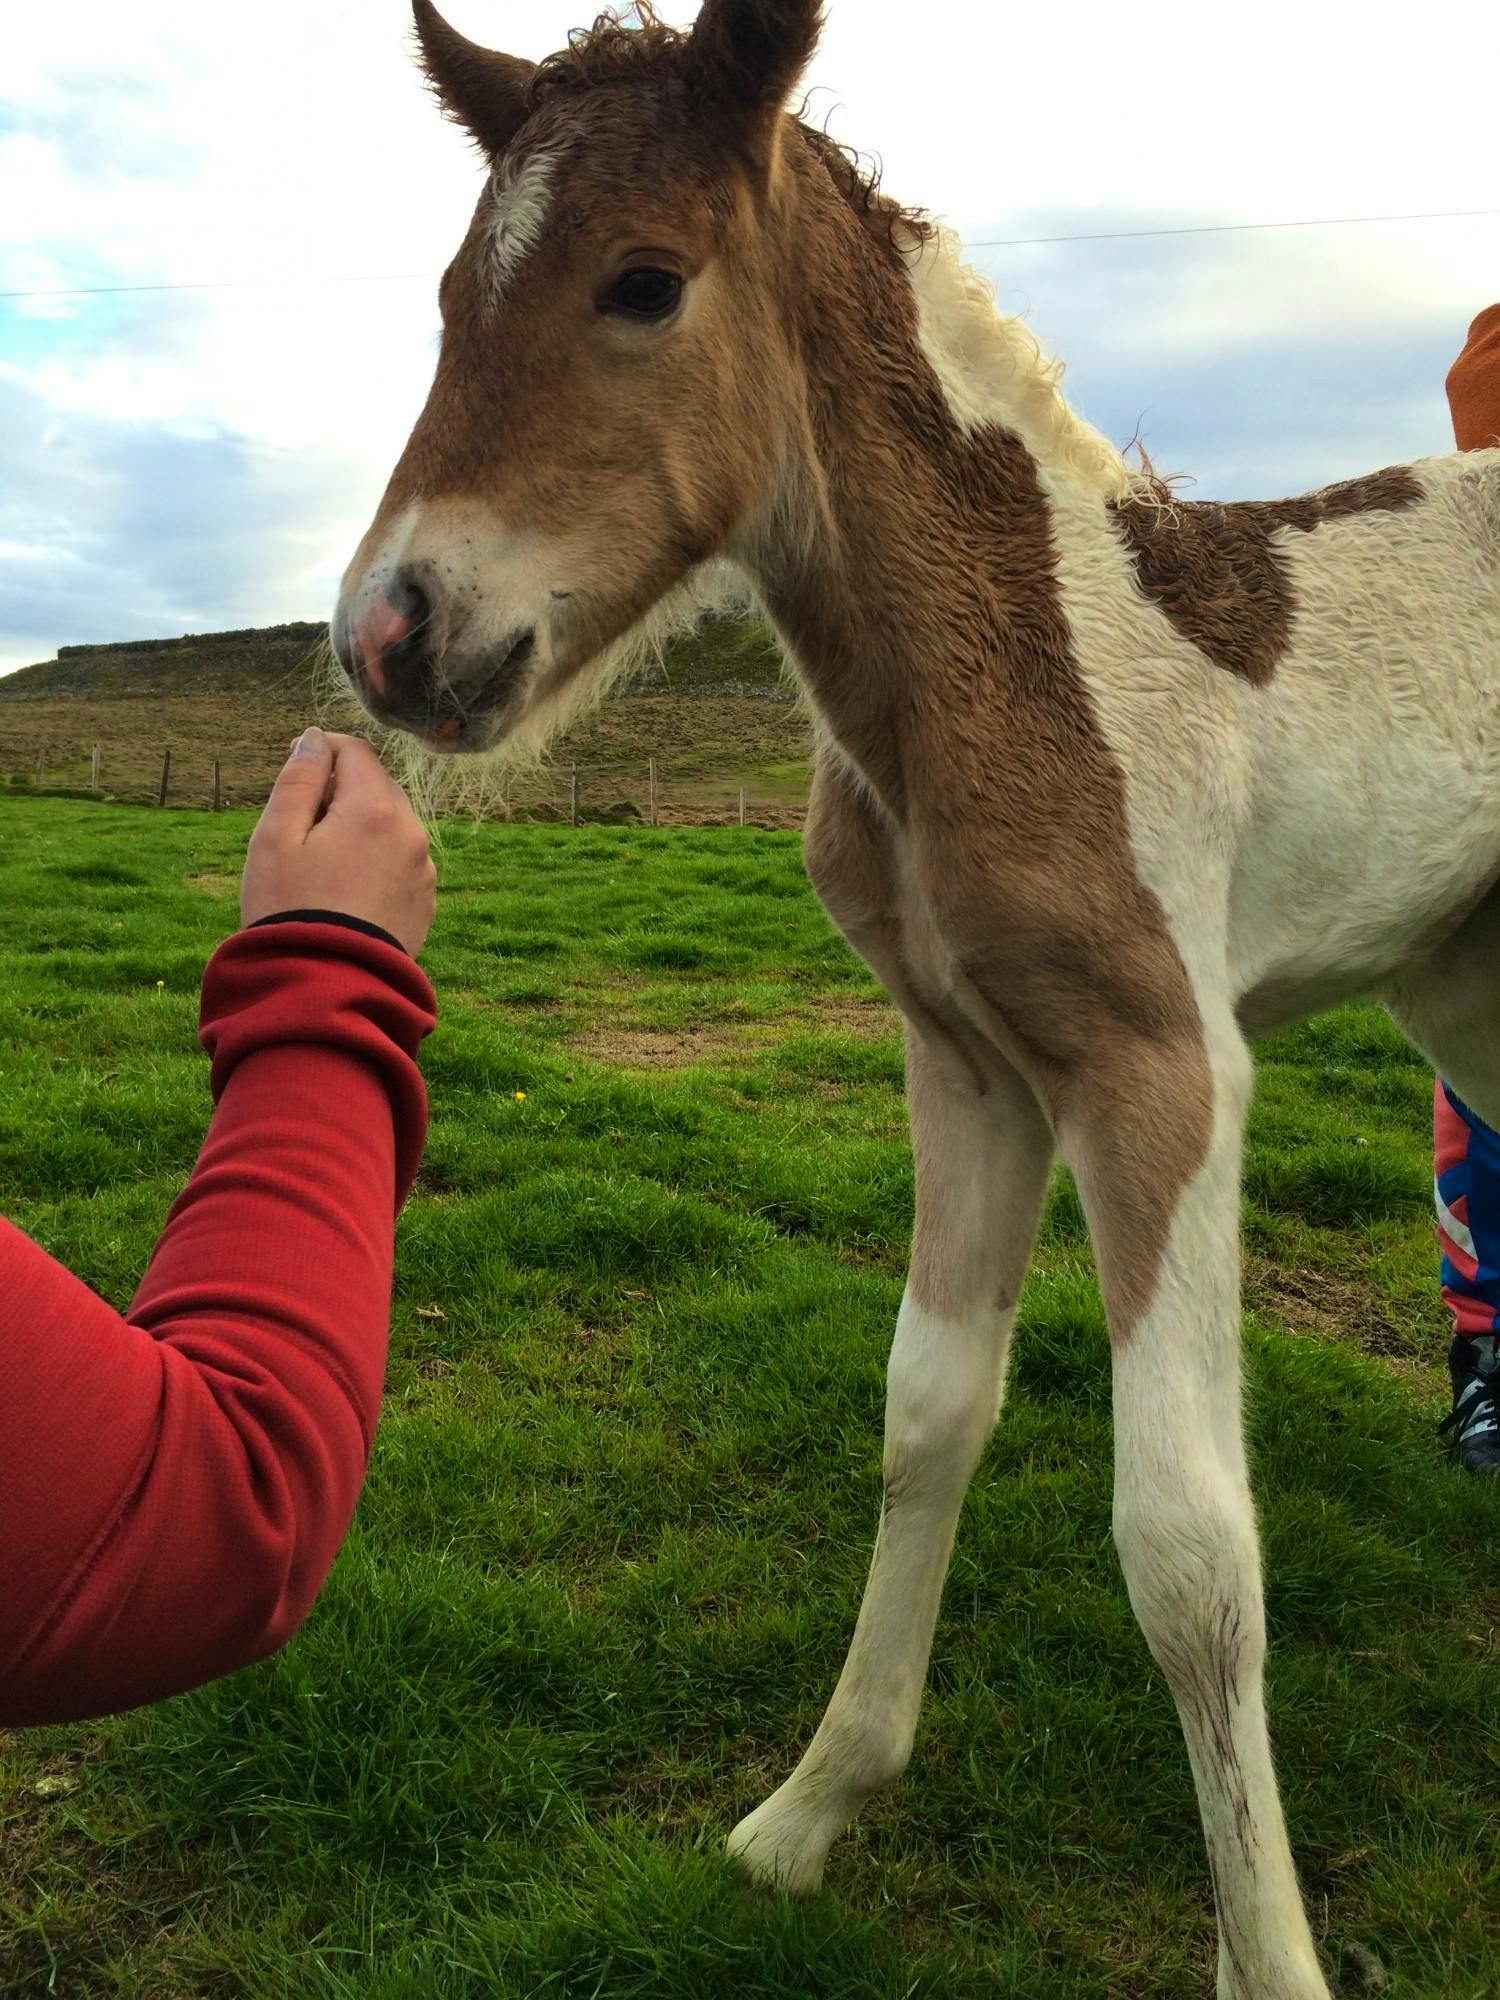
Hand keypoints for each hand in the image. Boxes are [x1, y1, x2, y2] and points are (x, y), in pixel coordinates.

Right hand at [240, 728, 436, 957]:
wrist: (325, 987)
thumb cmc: (289, 910)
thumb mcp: (275, 837)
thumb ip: (299, 780)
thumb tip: (315, 739)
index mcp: (375, 809)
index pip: (356, 751)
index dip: (322, 750)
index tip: (295, 766)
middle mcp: (411, 834)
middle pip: (377, 787)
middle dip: (341, 791)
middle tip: (300, 823)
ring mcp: (423, 871)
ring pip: (391, 826)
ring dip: (361, 827)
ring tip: (320, 863)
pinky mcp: (424, 903)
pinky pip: (401, 863)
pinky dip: (376, 861)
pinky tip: (345, 890)